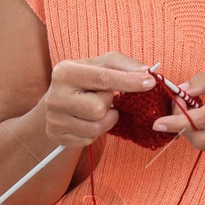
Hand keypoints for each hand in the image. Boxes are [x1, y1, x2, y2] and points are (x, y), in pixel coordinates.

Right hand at [41, 51, 155, 147]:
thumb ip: (123, 64)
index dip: (128, 81)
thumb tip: (146, 73)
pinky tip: (89, 120)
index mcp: (65, 72)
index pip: (102, 78)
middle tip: (103, 97)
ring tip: (99, 109)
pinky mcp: (57, 136)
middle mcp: (55, 96)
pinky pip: (88, 140)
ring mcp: (54, 119)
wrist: (56, 101)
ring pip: (96, 127)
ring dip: (106, 119)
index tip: (149, 82)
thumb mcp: (99, 65)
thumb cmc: (84, 80)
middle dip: (109, 104)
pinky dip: (96, 132)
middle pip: (99, 108)